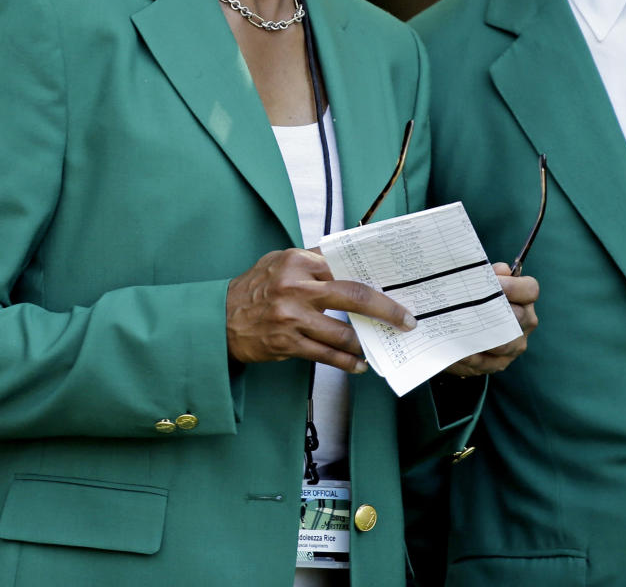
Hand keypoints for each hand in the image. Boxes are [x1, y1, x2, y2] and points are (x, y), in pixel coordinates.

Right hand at [227, 247, 415, 372]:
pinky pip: (327, 355)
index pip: (344, 265)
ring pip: (343, 332)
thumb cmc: (253, 289)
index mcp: (296, 261)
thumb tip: (350, 264)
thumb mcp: (277, 262)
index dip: (371, 276)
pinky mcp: (288, 343)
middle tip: (406, 319)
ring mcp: (292, 317)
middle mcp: (296, 287)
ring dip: (365, 342)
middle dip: (386, 309)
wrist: (219, 320)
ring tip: (378, 344)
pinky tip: (358, 363)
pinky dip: (347, 361)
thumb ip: (311, 261)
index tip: (392, 286)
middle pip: (354, 296)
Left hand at [445, 262, 538, 376]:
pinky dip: (471, 356)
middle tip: (474, 306)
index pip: (530, 289)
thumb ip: (488, 274)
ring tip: (462, 329)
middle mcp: (524, 323)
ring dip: (483, 336)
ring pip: (505, 343)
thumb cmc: (473, 300)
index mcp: (523, 299)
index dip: (514, 285)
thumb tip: (501, 270)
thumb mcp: (478, 283)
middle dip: (497, 311)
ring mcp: (514, 345)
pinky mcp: (499, 363)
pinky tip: (457, 350)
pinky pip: (487, 362)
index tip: (495, 283)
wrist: (461, 331)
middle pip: (520, 317)